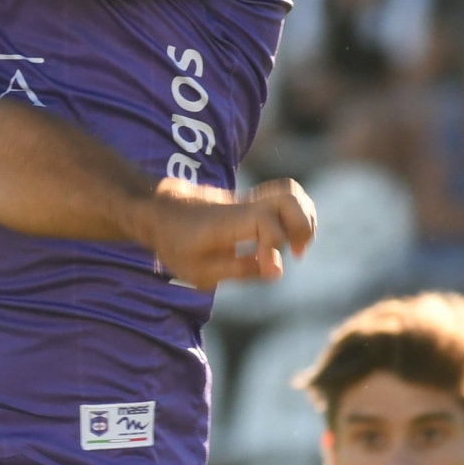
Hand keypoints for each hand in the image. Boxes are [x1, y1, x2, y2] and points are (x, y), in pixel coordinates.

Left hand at [139, 177, 316, 289]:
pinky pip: (284, 201)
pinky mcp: (251, 203)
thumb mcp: (200, 270)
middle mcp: (243, 204)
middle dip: (303, 228)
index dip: (274, 249)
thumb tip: (277, 271)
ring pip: (291, 193)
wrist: (159, 211)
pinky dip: (295, 219)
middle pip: (290, 197)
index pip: (266, 224)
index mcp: (227, 220)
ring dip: (304, 221)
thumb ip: (240, 270)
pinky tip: (286, 243)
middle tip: (296, 254)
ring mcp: (249, 200)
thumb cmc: (176, 243)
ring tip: (296, 248)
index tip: (272, 271)